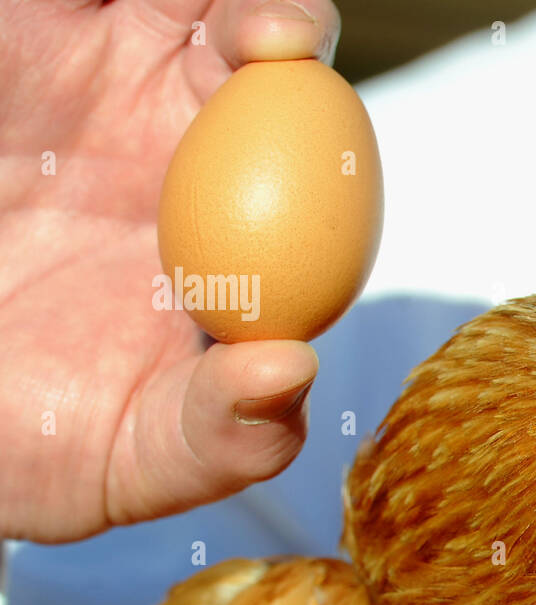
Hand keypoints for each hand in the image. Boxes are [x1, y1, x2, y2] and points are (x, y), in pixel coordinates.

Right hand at [0, 0, 339, 542]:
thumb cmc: (42, 434)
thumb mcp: (137, 459)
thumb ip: (225, 435)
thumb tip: (293, 372)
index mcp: (243, 235)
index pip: (319, 165)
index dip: (331, 129)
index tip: (312, 106)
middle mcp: (193, 153)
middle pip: (272, 59)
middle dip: (285, 26)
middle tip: (273, 35)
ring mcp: (113, 88)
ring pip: (193, 8)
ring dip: (228, 2)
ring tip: (239, 21)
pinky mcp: (37, 42)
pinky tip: (91, 11)